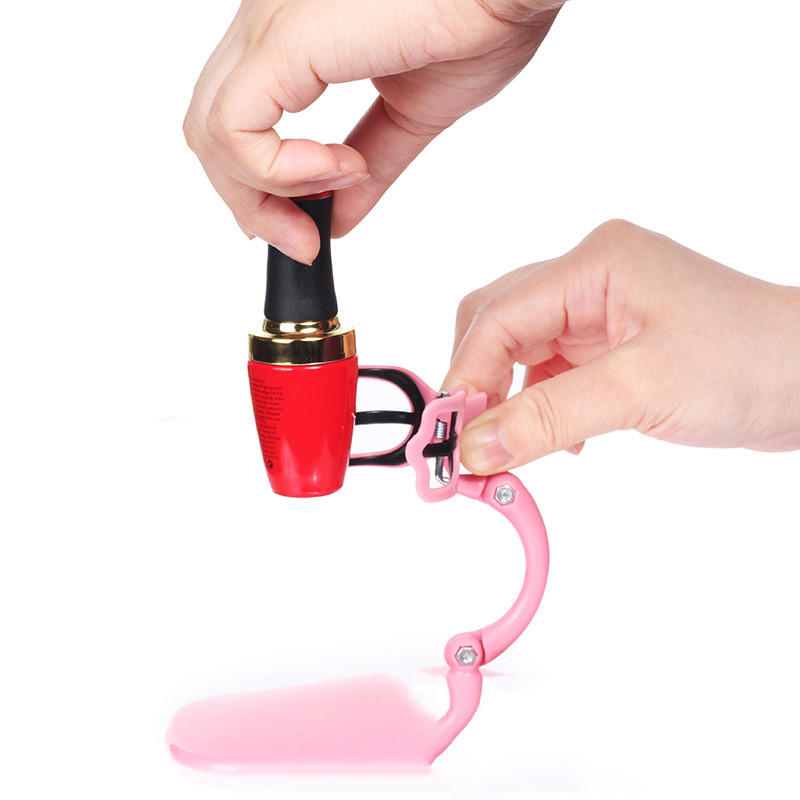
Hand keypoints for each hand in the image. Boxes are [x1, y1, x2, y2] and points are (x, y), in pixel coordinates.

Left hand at [183, 0, 563, 262]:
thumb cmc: (481, 17)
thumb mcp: (410, 114)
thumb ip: (368, 165)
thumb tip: (337, 216)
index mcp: (293, 35)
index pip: (236, 120)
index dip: (258, 187)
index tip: (301, 229)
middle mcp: (267, 20)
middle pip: (210, 131)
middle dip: (253, 204)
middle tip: (304, 241)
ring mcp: (267, 24)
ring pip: (209, 132)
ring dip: (265, 194)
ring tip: (332, 194)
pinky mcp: (282, 39)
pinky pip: (234, 129)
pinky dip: (275, 172)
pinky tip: (336, 169)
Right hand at [442, 220, 799, 473]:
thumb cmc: (752, 361)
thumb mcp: (639, 390)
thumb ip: (545, 418)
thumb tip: (472, 448)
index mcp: (592, 264)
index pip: (496, 317)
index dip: (464, 379)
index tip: (448, 439)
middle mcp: (587, 280)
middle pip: (494, 328)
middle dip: (474, 388)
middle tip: (466, 448)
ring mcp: (598, 312)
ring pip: (517, 354)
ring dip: (503, 403)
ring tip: (505, 453)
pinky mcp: (610, 347)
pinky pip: (548, 375)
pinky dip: (536, 409)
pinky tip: (555, 440)